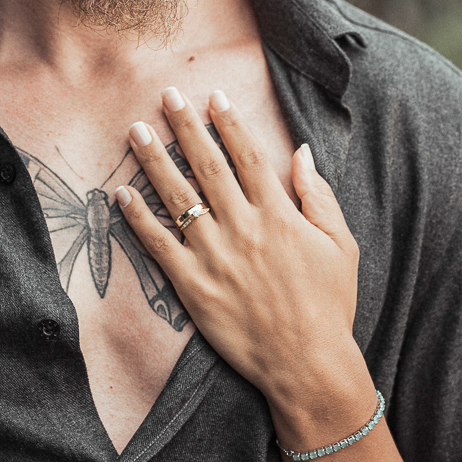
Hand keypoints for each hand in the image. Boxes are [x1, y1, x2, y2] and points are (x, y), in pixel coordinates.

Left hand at [116, 88, 369, 428]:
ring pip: (178, 198)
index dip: (229, 123)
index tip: (213, 96)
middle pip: (208, 165)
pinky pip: (159, 245)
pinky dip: (138, 219)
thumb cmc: (329, 305)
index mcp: (279, 214)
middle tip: (166, 95)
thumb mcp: (340, 245)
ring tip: (136, 131)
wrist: (309, 365)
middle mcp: (243, 227)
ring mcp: (215, 256)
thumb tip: (302, 151)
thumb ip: (318, 195)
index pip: (248, 155)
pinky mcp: (193, 286)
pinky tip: (121, 194)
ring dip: (154, 161)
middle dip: (185, 126)